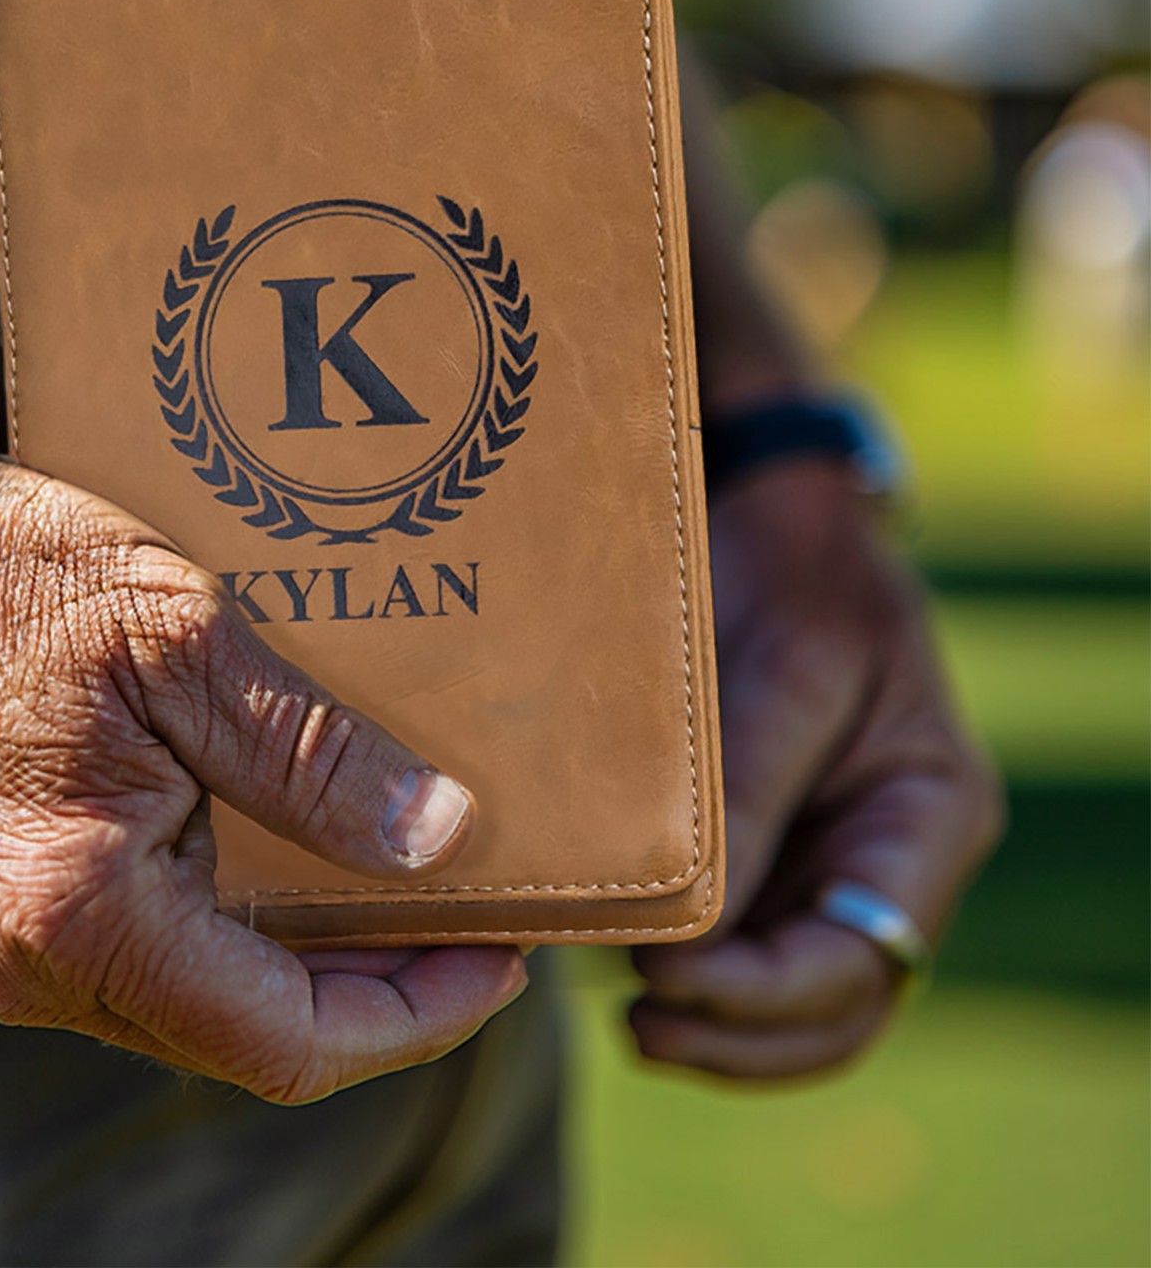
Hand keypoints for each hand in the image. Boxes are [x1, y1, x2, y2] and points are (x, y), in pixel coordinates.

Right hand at [0, 452, 524, 1103]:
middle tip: (464, 904)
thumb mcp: (176, 633)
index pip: (287, 1038)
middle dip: (370, 983)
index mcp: (78, 914)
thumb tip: (437, 838)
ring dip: (296, 953)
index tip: (503, 951)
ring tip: (388, 870)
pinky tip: (272, 843)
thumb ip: (310, 755)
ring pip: (189, 997)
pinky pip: (133, 955)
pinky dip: (224, 921)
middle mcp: (24, 969)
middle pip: (244, 1031)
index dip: (417, 1012)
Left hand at [628, 461, 1003, 1078]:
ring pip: (790, 994)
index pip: (863, 952)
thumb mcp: (790, 664)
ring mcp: (824, 858)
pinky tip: (621, 963)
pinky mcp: (764, 845)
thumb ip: (747, 794)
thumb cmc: (800, 572)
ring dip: (718, 1027)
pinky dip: (693, 974)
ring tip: (631, 1023)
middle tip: (641, 1027)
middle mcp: (884, 855)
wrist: (778, 514)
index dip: (763, 989)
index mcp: (927, 814)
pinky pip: (741, 940)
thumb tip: (689, 927)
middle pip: (836, 1003)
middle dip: (741, 1034)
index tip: (666, 975)